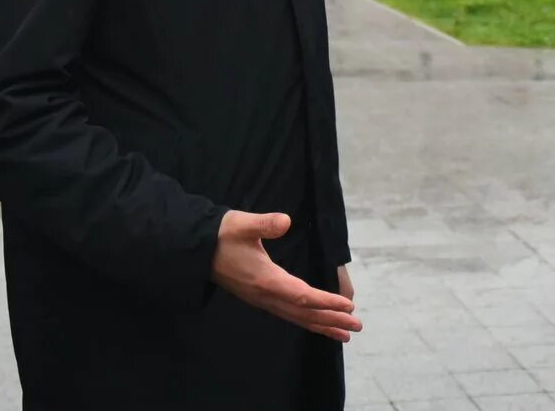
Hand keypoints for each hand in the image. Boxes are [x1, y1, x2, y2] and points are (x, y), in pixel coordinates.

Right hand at [212, 211, 361, 342]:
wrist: (197, 251)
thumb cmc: (222, 235)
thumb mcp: (242, 224)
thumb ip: (264, 224)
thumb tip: (286, 221)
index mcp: (265, 280)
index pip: (302, 296)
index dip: (326, 302)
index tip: (348, 306)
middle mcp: (266, 296)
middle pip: (304, 313)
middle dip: (331, 320)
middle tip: (357, 326)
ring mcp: (262, 300)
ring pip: (297, 318)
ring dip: (322, 325)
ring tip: (345, 334)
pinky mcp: (260, 299)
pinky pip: (289, 315)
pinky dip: (307, 321)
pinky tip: (319, 324)